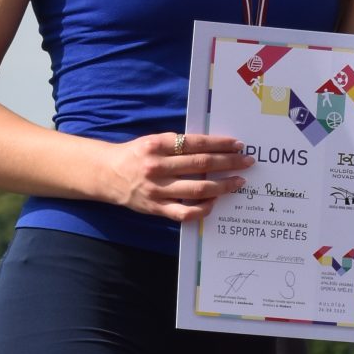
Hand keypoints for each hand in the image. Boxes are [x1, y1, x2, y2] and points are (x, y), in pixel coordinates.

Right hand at [103, 132, 249, 221]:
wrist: (106, 174)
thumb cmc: (135, 155)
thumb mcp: (153, 141)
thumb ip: (178, 145)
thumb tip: (212, 147)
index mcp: (157, 145)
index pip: (196, 143)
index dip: (219, 144)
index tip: (237, 145)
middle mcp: (157, 166)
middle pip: (201, 164)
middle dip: (228, 162)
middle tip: (247, 162)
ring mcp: (157, 189)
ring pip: (197, 188)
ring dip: (222, 185)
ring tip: (238, 182)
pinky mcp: (156, 207)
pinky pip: (184, 212)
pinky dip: (202, 209)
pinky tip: (214, 203)